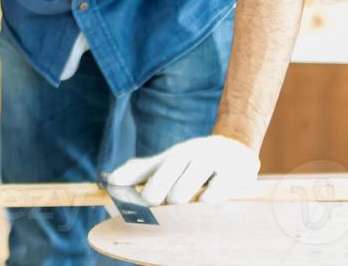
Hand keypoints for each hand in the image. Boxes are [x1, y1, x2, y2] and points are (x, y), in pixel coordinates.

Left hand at [106, 134, 259, 205]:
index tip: (134, 199)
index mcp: (174, 156)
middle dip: (160, 186)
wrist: (236, 147)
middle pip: (172, 168)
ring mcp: (213, 162)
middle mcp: (191, 156)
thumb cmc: (196, 160)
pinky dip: (213, 193)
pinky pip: (221, 183)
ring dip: (183, 189)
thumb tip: (111, 180)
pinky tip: (207, 200)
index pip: (154, 168)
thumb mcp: (169, 162)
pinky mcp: (233, 172)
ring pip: (195, 173)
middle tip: (154, 201)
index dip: (142, 183)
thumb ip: (141, 171)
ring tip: (176, 200)